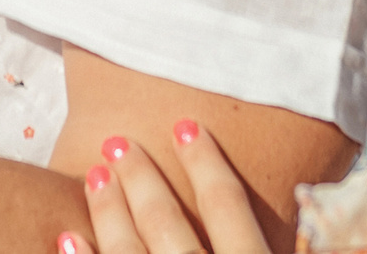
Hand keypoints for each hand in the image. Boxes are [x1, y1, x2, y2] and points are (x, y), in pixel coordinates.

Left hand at [64, 122, 271, 253]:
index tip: (186, 124)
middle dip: (142, 179)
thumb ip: (282, 237)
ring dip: (109, 211)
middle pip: (166, 223)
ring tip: (96, 175)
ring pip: (128, 252)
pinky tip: (69, 237)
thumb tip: (297, 206)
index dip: (206, 162)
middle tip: (119, 141)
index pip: (227, 206)